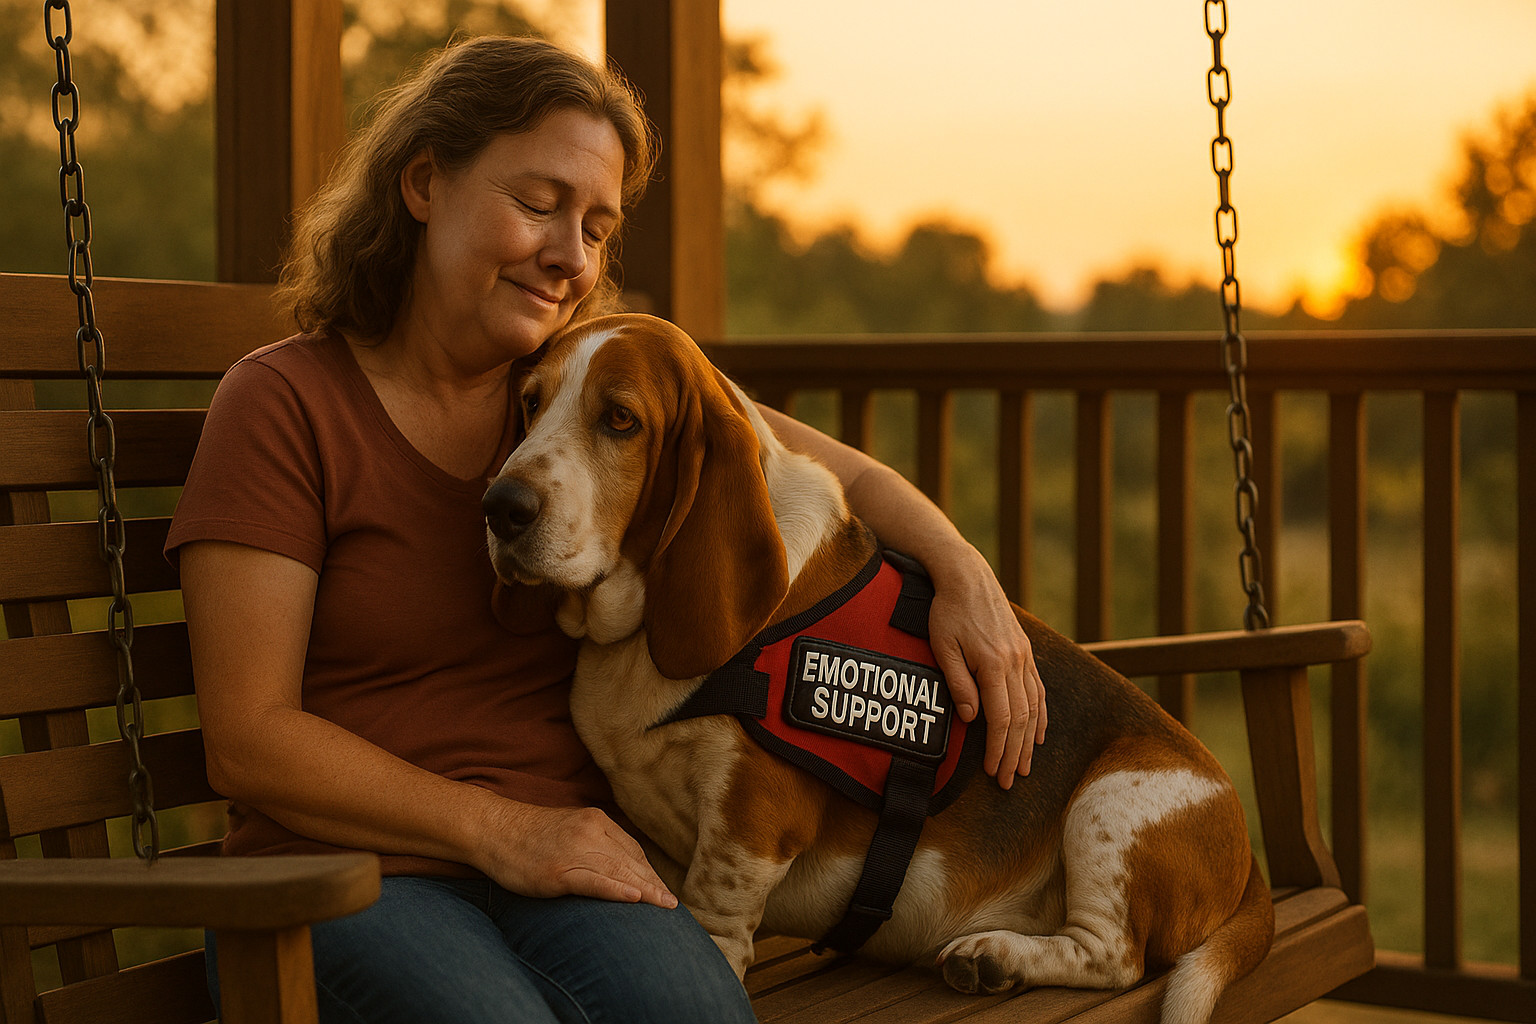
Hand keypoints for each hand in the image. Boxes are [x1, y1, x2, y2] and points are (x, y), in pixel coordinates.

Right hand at [475, 800, 678, 907]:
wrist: (492, 828)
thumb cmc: (529, 835)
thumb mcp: (569, 829)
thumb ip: (595, 842)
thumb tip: (620, 867)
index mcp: (596, 821)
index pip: (633, 851)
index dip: (651, 874)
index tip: (664, 892)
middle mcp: (590, 832)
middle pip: (631, 863)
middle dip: (654, 885)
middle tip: (672, 905)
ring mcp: (574, 851)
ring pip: (619, 872)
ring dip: (646, 890)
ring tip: (664, 906)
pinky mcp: (558, 870)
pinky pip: (594, 881)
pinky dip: (616, 890)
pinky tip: (635, 898)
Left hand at [926, 546, 1046, 786]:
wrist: (967, 576)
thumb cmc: (947, 612)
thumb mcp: (943, 647)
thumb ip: (958, 683)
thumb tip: (971, 719)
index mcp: (994, 664)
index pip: (1002, 718)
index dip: (999, 749)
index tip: (994, 771)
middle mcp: (1015, 662)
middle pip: (1022, 718)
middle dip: (1016, 753)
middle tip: (1010, 780)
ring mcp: (1024, 656)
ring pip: (1034, 707)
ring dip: (1030, 741)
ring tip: (1025, 766)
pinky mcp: (1024, 651)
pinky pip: (1038, 690)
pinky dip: (1041, 715)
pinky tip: (1039, 734)